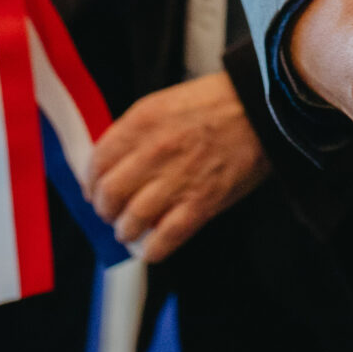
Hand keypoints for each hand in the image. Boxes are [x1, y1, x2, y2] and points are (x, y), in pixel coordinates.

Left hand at [86, 72, 271, 261]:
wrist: (261, 108)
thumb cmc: (216, 102)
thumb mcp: (164, 102)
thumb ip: (136, 130)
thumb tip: (113, 161)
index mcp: (141, 122)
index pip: (97, 161)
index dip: (91, 181)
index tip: (94, 189)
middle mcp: (153, 152)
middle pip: (109, 194)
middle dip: (104, 208)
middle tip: (110, 212)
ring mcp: (176, 180)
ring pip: (130, 220)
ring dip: (125, 230)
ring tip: (129, 229)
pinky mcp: (200, 204)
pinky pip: (165, 239)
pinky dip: (152, 249)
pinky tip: (151, 247)